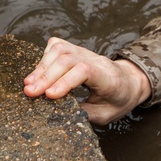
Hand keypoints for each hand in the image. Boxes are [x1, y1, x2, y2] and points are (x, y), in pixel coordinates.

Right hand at [23, 37, 151, 124]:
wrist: (130, 81)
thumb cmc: (119, 99)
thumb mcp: (107, 114)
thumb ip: (85, 113)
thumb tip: (59, 112)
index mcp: (109, 78)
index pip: (85, 71)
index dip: (65, 81)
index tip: (50, 95)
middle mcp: (97, 61)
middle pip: (69, 60)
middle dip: (47, 76)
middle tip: (30, 93)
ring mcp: (86, 53)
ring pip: (61, 50)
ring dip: (42, 66)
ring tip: (29, 84)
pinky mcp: (77, 50)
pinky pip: (58, 46)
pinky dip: (45, 56)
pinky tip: (38, 72)